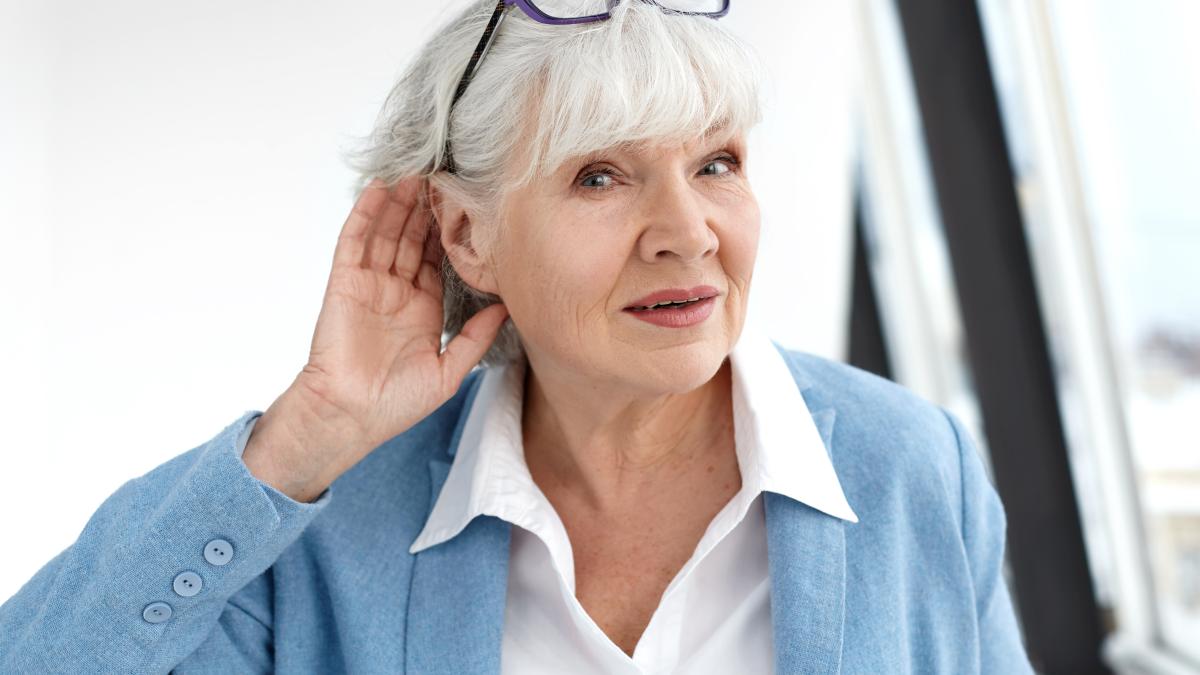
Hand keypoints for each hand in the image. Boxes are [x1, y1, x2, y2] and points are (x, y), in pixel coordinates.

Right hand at [243, 177, 508, 501]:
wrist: (351, 416)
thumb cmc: (396, 404)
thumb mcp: (449, 371)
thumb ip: (476, 338)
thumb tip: (508, 308)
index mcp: (423, 308)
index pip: (439, 259)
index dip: (450, 232)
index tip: (468, 203)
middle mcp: (397, 291)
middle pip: (413, 238)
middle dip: (426, 207)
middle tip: (443, 173)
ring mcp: (369, 284)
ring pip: (387, 232)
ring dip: (399, 202)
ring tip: (414, 170)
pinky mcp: (344, 282)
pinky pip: (355, 242)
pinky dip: (365, 214)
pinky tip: (378, 189)